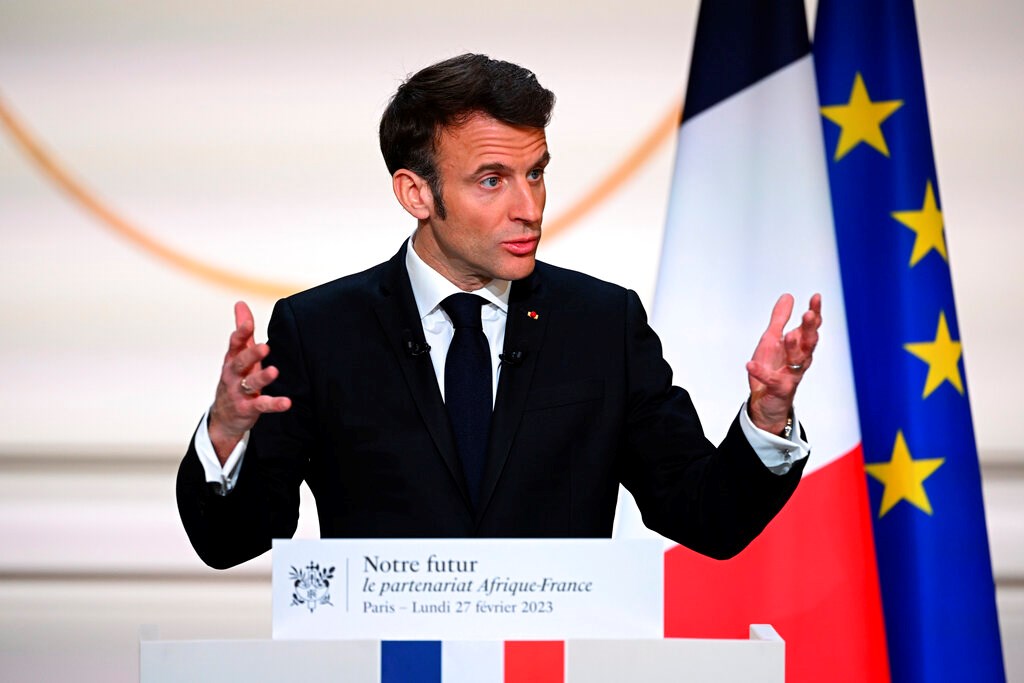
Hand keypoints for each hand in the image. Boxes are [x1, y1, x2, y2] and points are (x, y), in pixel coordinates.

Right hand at [208, 301, 290, 463]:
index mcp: (232, 359)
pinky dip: (274, 404)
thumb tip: (240, 304)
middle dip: (251, 354)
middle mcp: (233, 374)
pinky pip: (261, 405)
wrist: (224, 416)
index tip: (248, 323)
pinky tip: (286, 402)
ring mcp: (239, 392)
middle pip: (240, 363)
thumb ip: (243, 331)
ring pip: (249, 384)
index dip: (241, 333)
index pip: (235, 344)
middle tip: (265, 347)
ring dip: (262, 378)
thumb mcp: (238, 354)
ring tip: (274, 371)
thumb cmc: (235, 379)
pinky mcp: (247, 408)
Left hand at [746, 293, 821, 434]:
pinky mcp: (779, 389)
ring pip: (797, 361)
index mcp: (798, 346)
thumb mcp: (772, 339)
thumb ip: (780, 319)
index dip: (815, 313)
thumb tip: (788, 296)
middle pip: (809, 343)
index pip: (810, 327)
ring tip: (787, 335)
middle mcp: (799, 359)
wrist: (765, 401)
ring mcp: (791, 374)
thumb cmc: (773, 368)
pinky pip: (771, 380)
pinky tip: (750, 365)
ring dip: (793, 347)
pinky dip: (761, 372)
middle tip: (808, 315)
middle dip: (809, 329)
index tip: (816, 297)